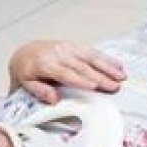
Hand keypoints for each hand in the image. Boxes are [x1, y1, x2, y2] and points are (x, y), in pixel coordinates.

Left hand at [8, 40, 126, 103]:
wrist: (26, 52)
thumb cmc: (27, 71)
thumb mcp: (24, 83)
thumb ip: (38, 91)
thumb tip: (54, 99)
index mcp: (44, 64)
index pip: (65, 73)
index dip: (80, 80)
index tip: (94, 86)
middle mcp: (58, 54)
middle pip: (82, 67)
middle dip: (101, 76)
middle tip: (115, 86)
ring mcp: (68, 48)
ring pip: (91, 57)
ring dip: (108, 67)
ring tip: (121, 77)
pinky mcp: (76, 46)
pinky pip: (93, 52)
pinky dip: (107, 59)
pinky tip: (118, 65)